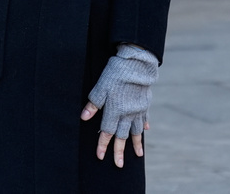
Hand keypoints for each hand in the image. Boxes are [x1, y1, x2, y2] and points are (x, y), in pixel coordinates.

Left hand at [80, 44, 158, 167]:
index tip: (100, 156)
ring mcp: (138, 110)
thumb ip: (93, 104)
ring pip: (136, 130)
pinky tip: (145, 131)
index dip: (103, 144)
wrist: (137, 65)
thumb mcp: (100, 87)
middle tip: (119, 165)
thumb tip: (84, 118)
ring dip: (136, 143)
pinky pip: (144, 118)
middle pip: (122, 136)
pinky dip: (143, 126)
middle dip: (119, 151)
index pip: (107, 132)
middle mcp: (128, 113)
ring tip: (138, 155)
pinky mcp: (145, 104)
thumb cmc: (116, 74)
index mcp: (115, 110)